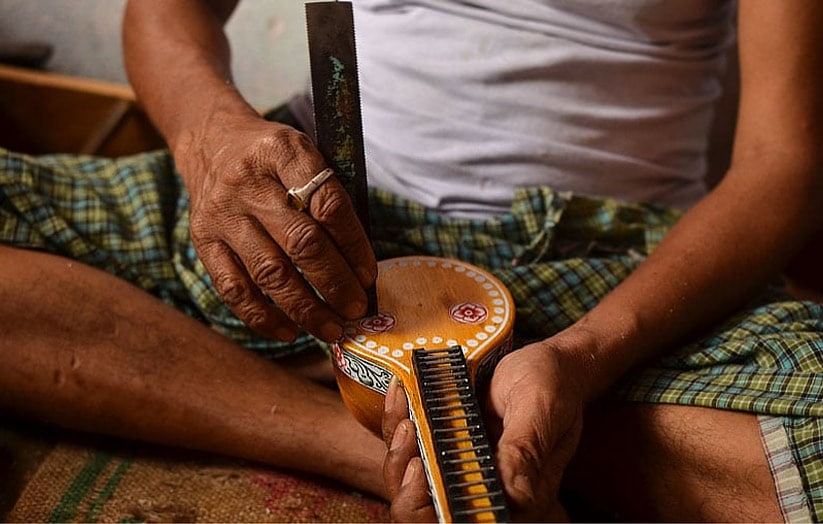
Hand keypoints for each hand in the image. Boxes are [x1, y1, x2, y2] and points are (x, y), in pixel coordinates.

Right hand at [175, 112, 375, 341]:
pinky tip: (289, 330)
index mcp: (283, 152)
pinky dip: (263, 316)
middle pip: (301, 243)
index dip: (354, 245)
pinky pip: (233, 288)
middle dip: (335, 283)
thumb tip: (361, 264)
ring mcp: (222, 214)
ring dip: (305, 308)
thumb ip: (329, 196)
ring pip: (269, 272)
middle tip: (356, 309)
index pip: (327, 204)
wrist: (211, 141)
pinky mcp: (203, 241)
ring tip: (332, 328)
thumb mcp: (305, 153)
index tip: (369, 275)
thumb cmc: (272, 156)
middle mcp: (248, 182)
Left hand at [382, 340, 585, 522]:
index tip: (421, 466)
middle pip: (429, 510)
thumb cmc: (553, 384)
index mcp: (519, 495)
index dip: (436, 505)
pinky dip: (399, 422)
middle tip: (408, 431)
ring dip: (398, 447)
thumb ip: (524, 449)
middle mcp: (488, 489)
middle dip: (405, 478)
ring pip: (412, 481)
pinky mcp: (450, 447)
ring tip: (404, 408)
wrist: (551, 364)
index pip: (468, 521)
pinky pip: (413, 447)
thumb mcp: (540, 409)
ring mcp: (465, 469)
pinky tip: (401, 393)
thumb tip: (515, 495)